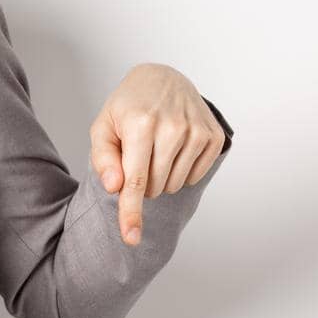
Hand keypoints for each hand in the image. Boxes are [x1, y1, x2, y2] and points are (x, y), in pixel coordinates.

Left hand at [88, 63, 227, 245]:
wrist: (163, 79)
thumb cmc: (128, 107)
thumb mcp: (104, 126)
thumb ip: (103, 157)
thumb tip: (114, 187)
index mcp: (140, 124)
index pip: (135, 180)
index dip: (131, 212)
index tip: (130, 238)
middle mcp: (171, 127)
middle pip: (154, 187)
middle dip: (141, 183)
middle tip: (137, 156)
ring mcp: (196, 131)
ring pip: (174, 185)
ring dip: (160, 179)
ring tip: (155, 151)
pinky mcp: (213, 136)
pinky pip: (193, 176)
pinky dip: (180, 172)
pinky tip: (174, 149)